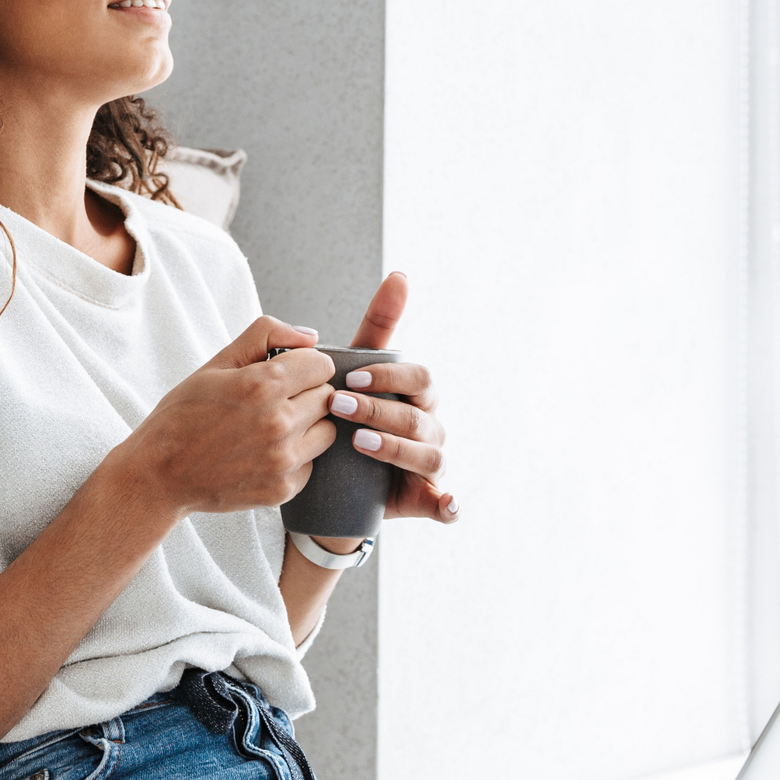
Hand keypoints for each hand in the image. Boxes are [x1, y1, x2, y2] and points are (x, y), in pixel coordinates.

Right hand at [111, 316, 341, 516]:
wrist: (159, 475)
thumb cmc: (183, 415)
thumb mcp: (216, 363)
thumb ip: (265, 336)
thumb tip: (310, 337)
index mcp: (262, 385)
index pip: (322, 365)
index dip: (304, 365)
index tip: (286, 373)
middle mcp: (278, 423)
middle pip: (326, 397)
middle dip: (305, 394)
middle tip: (272, 401)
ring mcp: (283, 460)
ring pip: (327, 431)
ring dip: (307, 426)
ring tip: (271, 427)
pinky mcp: (283, 489)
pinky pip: (311, 463)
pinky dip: (295, 457)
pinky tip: (264, 453)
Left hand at [321, 272, 456, 528]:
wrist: (331, 476)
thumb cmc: (349, 411)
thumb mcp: (356, 369)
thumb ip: (377, 326)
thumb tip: (401, 275)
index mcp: (416, 394)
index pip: (418, 378)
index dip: (388, 377)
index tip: (350, 377)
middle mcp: (429, 426)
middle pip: (421, 415)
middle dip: (381, 410)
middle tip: (338, 406)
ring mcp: (430, 464)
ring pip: (429, 456)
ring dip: (397, 450)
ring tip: (359, 444)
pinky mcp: (425, 499)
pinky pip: (446, 504)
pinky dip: (448, 504)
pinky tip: (441, 502)